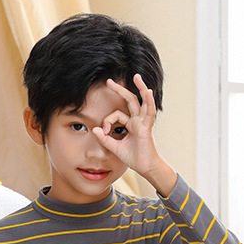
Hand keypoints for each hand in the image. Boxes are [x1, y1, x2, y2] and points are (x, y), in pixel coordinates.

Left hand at [93, 75, 176, 195]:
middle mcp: (137, 121)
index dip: (106, 121)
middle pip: (129, 101)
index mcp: (130, 125)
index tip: (102, 131)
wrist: (145, 168)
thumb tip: (94, 129)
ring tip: (136, 76)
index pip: (116, 115)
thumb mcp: (114, 148)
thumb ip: (105, 139)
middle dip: (119, 90)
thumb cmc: (134, 158)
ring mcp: (143, 123)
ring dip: (140, 88)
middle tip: (109, 81)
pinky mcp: (146, 128)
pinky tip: (148, 92)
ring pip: (141, 101)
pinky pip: (149, 112)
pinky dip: (149, 102)